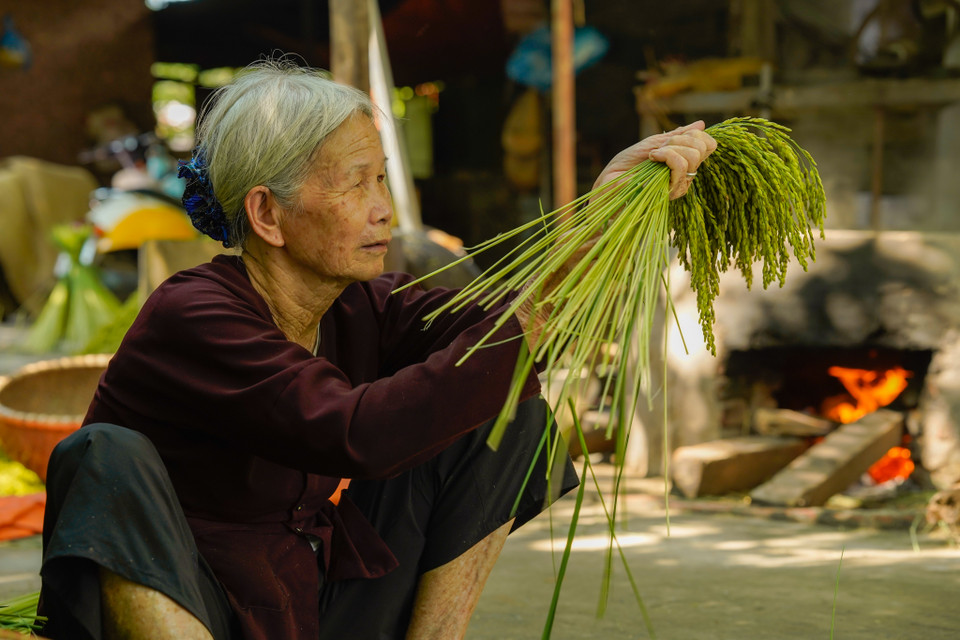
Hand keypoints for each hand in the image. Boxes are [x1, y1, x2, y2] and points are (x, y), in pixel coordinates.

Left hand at [593, 121, 717, 198]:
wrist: (609, 183)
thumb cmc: (626, 165)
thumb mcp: (653, 143)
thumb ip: (678, 135)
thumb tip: (701, 124)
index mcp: (684, 161)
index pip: (708, 145)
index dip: (695, 135)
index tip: (670, 138)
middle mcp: (686, 175)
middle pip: (702, 148)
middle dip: (678, 140)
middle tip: (658, 148)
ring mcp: (680, 184)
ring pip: (693, 157)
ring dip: (670, 149)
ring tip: (653, 155)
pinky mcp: (671, 192)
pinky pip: (681, 166)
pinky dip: (666, 156)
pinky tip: (651, 160)